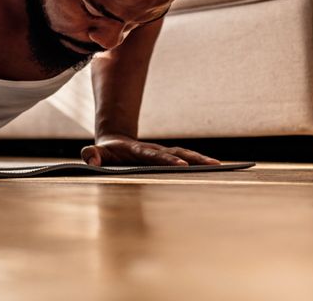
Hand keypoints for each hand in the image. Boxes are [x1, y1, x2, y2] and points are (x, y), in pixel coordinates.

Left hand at [81, 133, 219, 166]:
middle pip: (177, 153)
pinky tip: (216, 169)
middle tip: (213, 165)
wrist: (113, 141)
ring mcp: (163, 154)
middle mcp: (155, 151)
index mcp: (137, 151)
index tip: (182, 166)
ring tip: (221, 166)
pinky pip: (187, 160)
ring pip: (185, 155)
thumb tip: (91, 159)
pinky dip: (200, 164)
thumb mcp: (95, 153)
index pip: (154, 156)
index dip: (167, 160)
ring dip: (202, 160)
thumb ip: (91, 155)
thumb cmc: (104, 153)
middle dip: (195, 159)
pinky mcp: (168, 159)